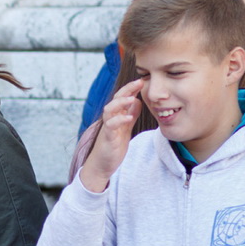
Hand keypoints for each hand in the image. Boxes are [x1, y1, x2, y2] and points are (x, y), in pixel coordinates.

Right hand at [80, 78, 142, 192]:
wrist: (102, 164)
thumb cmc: (113, 146)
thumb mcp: (125, 129)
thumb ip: (130, 115)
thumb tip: (137, 101)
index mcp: (116, 116)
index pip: (122, 97)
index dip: (131, 88)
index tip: (142, 80)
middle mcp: (110, 119)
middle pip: (116, 99)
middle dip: (127, 89)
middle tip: (139, 82)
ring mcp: (107, 128)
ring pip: (110, 109)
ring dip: (121, 102)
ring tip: (132, 98)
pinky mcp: (107, 137)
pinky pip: (110, 125)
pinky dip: (119, 120)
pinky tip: (128, 118)